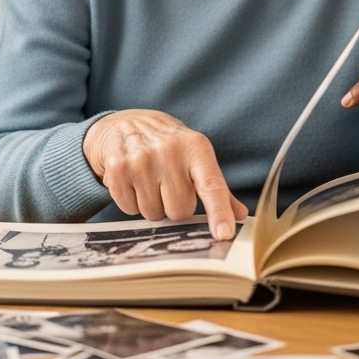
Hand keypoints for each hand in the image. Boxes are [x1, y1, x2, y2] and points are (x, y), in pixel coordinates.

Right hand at [82, 109, 248, 239]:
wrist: (123, 124)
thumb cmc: (167, 145)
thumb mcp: (195, 155)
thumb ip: (216, 186)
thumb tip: (240, 215)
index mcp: (195, 147)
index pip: (211, 185)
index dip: (219, 212)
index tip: (224, 234)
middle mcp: (169, 152)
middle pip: (180, 210)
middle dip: (175, 206)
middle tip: (167, 185)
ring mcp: (141, 160)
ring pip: (155, 214)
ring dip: (153, 205)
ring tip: (148, 181)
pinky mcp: (118, 170)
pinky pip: (130, 209)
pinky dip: (132, 202)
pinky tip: (132, 181)